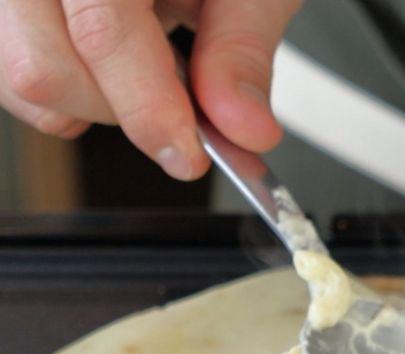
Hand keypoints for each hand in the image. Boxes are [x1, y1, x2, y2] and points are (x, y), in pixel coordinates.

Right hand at [0, 0, 302, 179]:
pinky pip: (14, 76)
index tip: (188, 155)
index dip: (148, 107)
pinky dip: (73, 93)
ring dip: (97, 103)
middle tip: (182, 106)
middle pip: (45, 68)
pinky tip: (117, 65)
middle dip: (124, 110)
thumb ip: (240, 50)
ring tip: (150, 67)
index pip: (103, 30)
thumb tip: (246, 129)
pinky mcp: (7, 14)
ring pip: (24, 79)